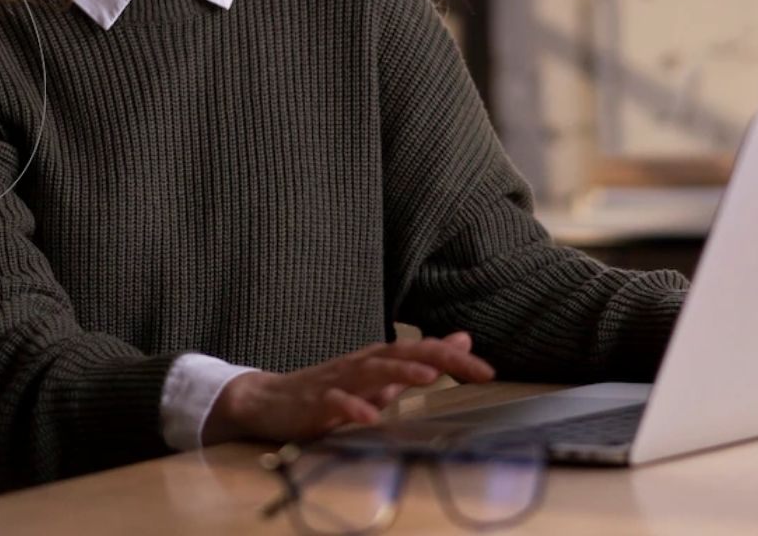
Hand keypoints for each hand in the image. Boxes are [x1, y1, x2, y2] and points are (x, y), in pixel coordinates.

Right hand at [205, 332, 494, 444]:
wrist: (270, 400)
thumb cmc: (331, 389)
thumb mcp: (379, 377)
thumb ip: (417, 362)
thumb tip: (459, 342)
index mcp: (380, 359)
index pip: (423, 351)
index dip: (455, 358)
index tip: (488, 370)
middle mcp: (363, 363)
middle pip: (405, 353)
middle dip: (441, 358)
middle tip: (476, 368)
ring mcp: (339, 380)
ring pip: (374, 370)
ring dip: (402, 371)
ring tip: (429, 376)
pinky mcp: (316, 401)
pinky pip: (336, 402)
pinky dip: (352, 407)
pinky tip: (369, 415)